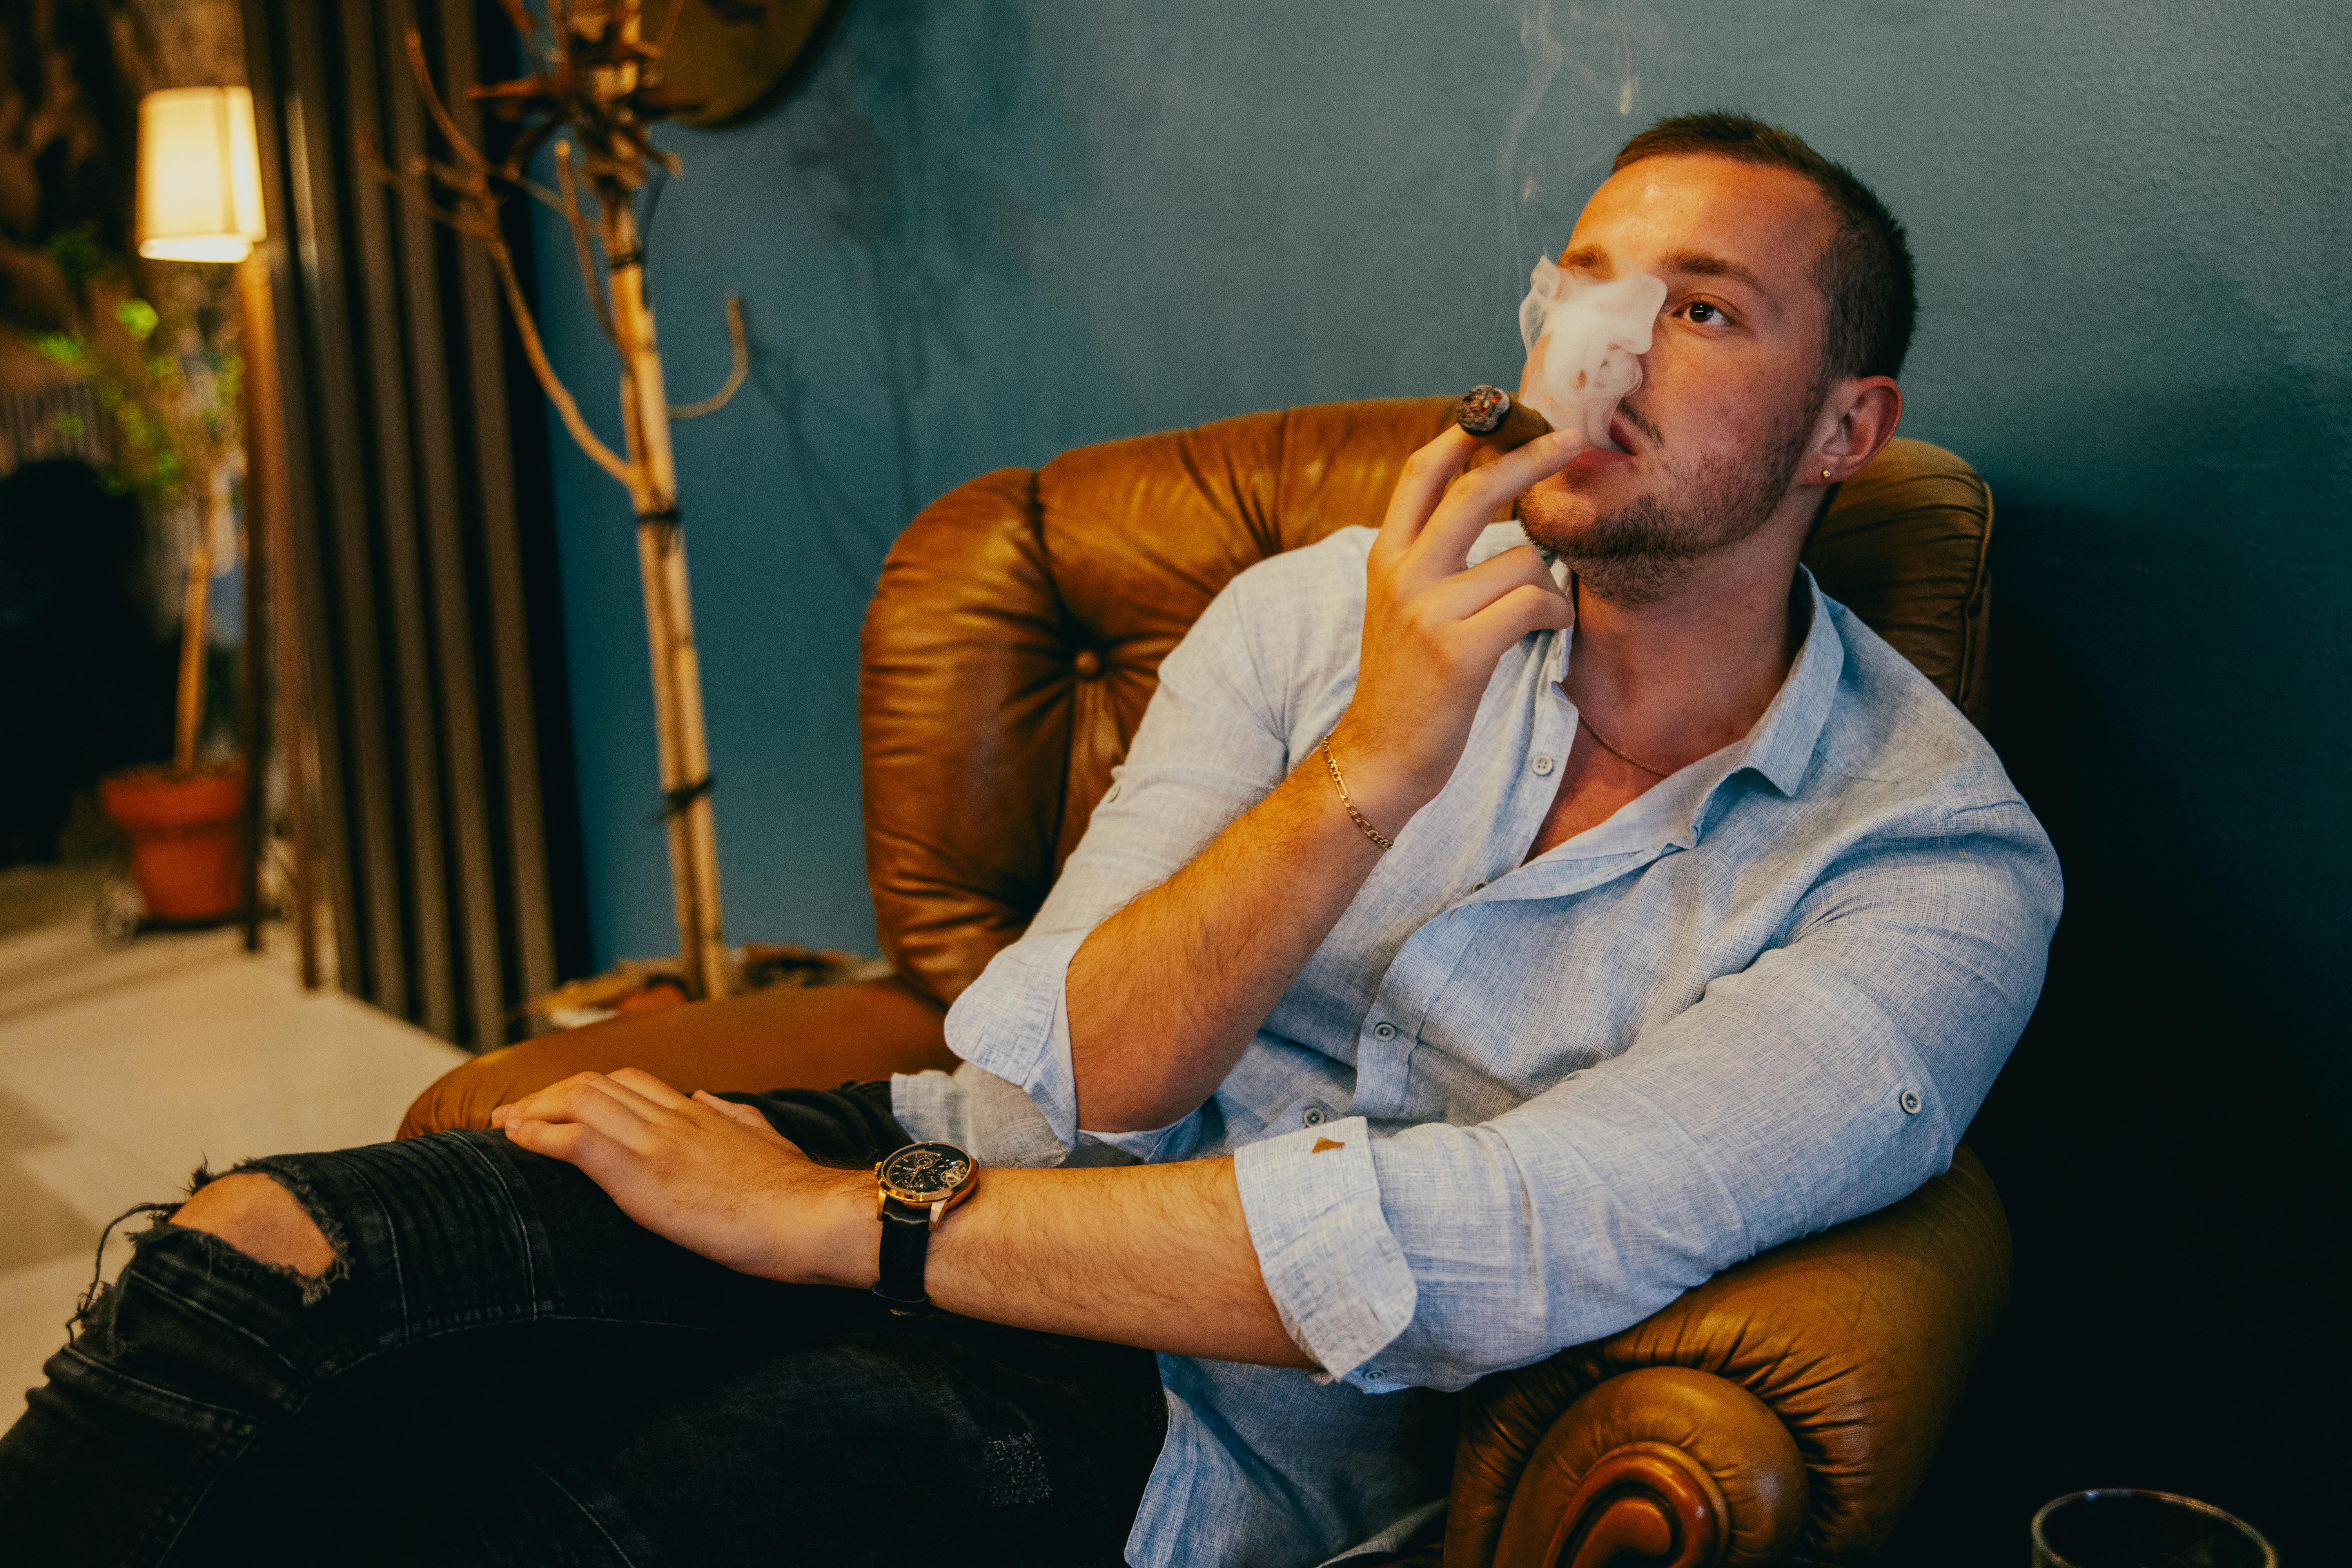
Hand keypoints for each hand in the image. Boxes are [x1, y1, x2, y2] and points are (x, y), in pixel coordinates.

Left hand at [490, 1069, 871, 1285]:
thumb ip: (735, 1117)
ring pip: (579, 1100)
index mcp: (703, 1115)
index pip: (633, 1083)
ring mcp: (658, 1143)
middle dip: (549, 1094)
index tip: (559, 1105)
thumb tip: (709, 1098)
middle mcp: (675, 1118)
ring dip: (534, 1110)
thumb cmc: (798, 1194)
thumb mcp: (769, 1141)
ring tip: (505, 1127)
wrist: (811, 1216)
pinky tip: (516, 1141)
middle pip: (596, 1084)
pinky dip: (539, 1136)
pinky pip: (577, 1140)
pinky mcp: (643, 1175)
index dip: (587, 1089)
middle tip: (516, 1115)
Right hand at [1329, 425, 1581, 819]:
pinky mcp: (1460, 650)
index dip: (1464, 435)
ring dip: (1549, 583)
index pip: (1421, 474)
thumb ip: (1429, 559)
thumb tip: (1483, 507)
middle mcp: (1402, 575)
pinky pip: (1533, 603)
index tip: (1502, 413)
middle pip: (1472, 491)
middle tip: (1571, 441)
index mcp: (1385, 558)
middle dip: (1530, 459)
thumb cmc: (1404, 685)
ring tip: (1544, 612)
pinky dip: (1554, 613)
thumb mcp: (1400, 608)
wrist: (1376, 757)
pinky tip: (1549, 630)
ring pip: (1521, 559)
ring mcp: (1429, 612)